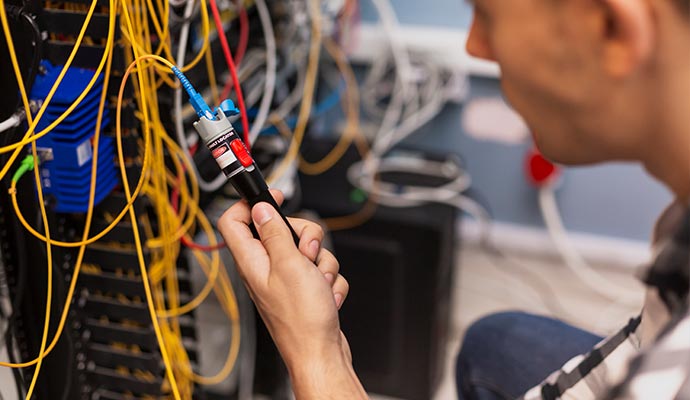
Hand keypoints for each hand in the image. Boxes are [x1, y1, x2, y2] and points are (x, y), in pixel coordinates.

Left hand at [217, 190, 350, 369]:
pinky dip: (329, 281)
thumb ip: (274, 233)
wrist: (321, 354)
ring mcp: (286, 280)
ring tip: (318, 282)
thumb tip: (260, 208)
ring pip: (308, 250)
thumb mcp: (289, 265)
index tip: (275, 197)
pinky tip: (325, 296)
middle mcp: (266, 268)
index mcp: (252, 260)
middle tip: (306, 253)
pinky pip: (321, 269)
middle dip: (305, 237)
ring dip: (322, 262)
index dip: (252, 202)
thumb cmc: (302, 320)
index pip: (235, 220)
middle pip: (282, 230)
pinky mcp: (305, 290)